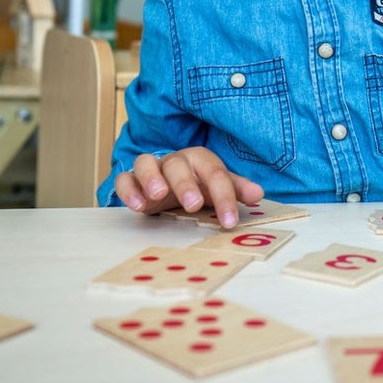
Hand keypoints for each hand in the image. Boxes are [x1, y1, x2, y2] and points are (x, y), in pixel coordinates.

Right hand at [113, 148, 263, 228]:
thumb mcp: (217, 187)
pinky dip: (128, 189)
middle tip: (193, 204)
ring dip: (151, 177)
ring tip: (158, 195)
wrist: (168, 183)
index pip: (215, 173)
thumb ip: (235, 189)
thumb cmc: (196, 184)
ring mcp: (152, 169)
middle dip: (185, 183)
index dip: (224, 196)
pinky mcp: (132, 180)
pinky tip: (137, 206)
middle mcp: (175, 161)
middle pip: (178, 164)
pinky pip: (124, 179)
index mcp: (200, 160)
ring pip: (146, 162)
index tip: (230, 221)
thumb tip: (258, 194)